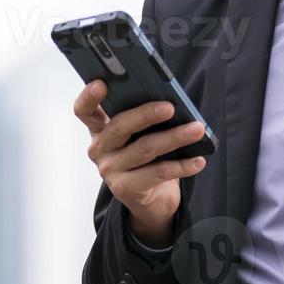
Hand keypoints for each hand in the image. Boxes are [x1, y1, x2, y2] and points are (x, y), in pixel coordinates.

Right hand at [72, 79, 207, 243]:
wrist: (151, 199)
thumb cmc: (148, 158)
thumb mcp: (142, 134)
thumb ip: (145, 118)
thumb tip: (170, 103)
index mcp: (100, 128)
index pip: (84, 110)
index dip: (89, 97)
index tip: (101, 84)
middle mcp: (99, 148)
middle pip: (120, 127)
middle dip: (147, 114)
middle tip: (170, 107)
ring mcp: (109, 170)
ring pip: (145, 148)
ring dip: (175, 137)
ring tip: (197, 129)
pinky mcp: (125, 189)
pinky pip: (158, 173)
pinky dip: (182, 165)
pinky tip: (198, 160)